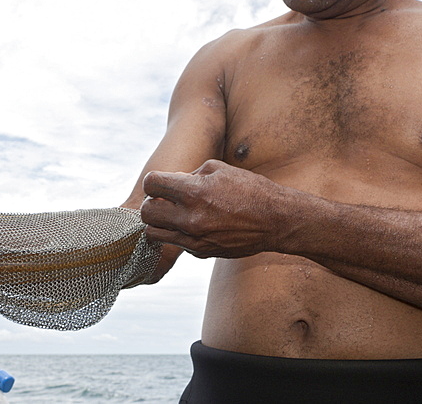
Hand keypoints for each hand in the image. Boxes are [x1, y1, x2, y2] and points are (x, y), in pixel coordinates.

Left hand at [139, 159, 289, 258]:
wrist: (276, 220)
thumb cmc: (250, 189)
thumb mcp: (218, 169)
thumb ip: (189, 175)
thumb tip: (172, 183)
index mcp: (194, 193)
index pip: (151, 184)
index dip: (154, 181)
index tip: (162, 182)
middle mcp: (190, 219)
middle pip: (145, 213)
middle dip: (151, 203)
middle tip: (165, 200)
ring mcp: (194, 239)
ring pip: (153, 233)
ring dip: (159, 222)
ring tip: (174, 214)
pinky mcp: (200, 252)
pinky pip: (176, 243)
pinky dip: (179, 234)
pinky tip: (196, 225)